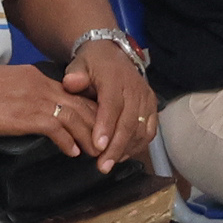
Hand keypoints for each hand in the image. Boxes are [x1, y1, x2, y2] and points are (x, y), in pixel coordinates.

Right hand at [0, 62, 99, 154]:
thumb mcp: (3, 85)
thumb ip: (22, 92)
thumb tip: (30, 107)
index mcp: (34, 75)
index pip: (71, 91)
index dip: (87, 108)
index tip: (97, 123)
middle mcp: (40, 84)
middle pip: (80, 103)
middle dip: (97, 123)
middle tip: (107, 141)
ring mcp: (35, 99)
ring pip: (75, 117)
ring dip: (89, 137)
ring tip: (97, 153)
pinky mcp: (27, 115)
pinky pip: (58, 129)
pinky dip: (68, 142)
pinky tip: (73, 152)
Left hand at [67, 42, 154, 164]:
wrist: (113, 55)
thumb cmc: (92, 64)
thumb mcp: (79, 64)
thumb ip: (74, 75)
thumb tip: (70, 84)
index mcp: (115, 79)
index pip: (112, 105)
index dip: (106, 126)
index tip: (98, 146)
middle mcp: (135, 89)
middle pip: (129, 122)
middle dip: (116, 146)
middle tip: (103, 166)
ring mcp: (146, 99)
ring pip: (141, 129)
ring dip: (126, 149)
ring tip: (110, 163)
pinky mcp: (152, 107)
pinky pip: (149, 131)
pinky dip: (138, 145)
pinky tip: (122, 155)